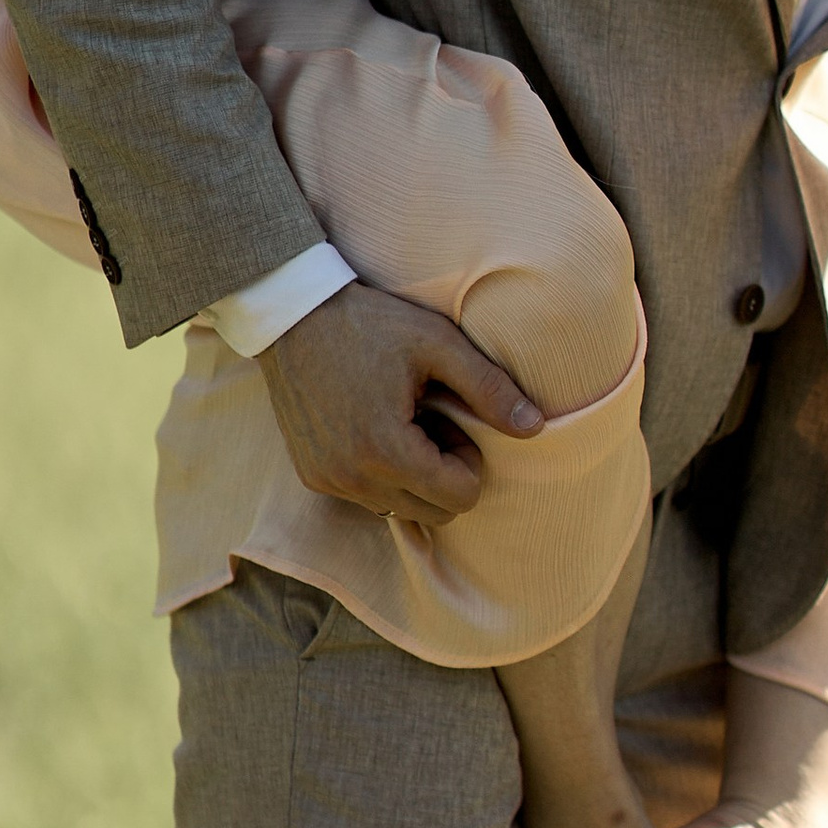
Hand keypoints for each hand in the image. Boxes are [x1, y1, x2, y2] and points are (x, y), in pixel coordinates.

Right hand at [256, 279, 543, 527]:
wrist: (291, 314)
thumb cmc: (370, 323)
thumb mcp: (437, 343)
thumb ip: (489, 387)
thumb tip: (535, 428)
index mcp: (386, 449)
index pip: (460, 498)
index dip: (469, 461)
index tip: (452, 419)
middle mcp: (352, 477)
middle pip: (433, 513)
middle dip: (444, 474)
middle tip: (431, 421)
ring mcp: (327, 481)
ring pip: (400, 509)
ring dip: (412, 477)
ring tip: (401, 423)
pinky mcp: (311, 476)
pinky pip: (367, 498)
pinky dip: (380, 475)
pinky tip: (372, 427)